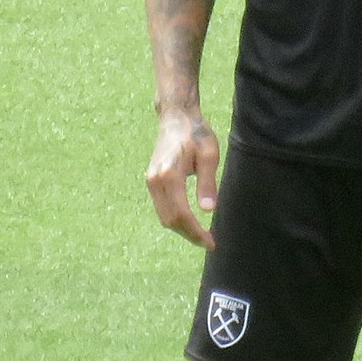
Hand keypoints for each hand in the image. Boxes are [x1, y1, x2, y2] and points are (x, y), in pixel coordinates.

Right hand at [145, 109, 219, 248]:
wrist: (176, 118)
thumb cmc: (196, 134)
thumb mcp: (209, 155)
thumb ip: (208, 183)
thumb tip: (208, 210)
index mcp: (169, 174)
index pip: (181, 213)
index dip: (195, 232)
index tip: (211, 242)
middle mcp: (155, 180)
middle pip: (170, 220)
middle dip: (189, 235)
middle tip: (209, 242)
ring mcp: (150, 181)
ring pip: (164, 216)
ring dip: (182, 229)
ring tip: (202, 235)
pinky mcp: (151, 181)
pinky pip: (162, 208)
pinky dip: (175, 219)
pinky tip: (190, 222)